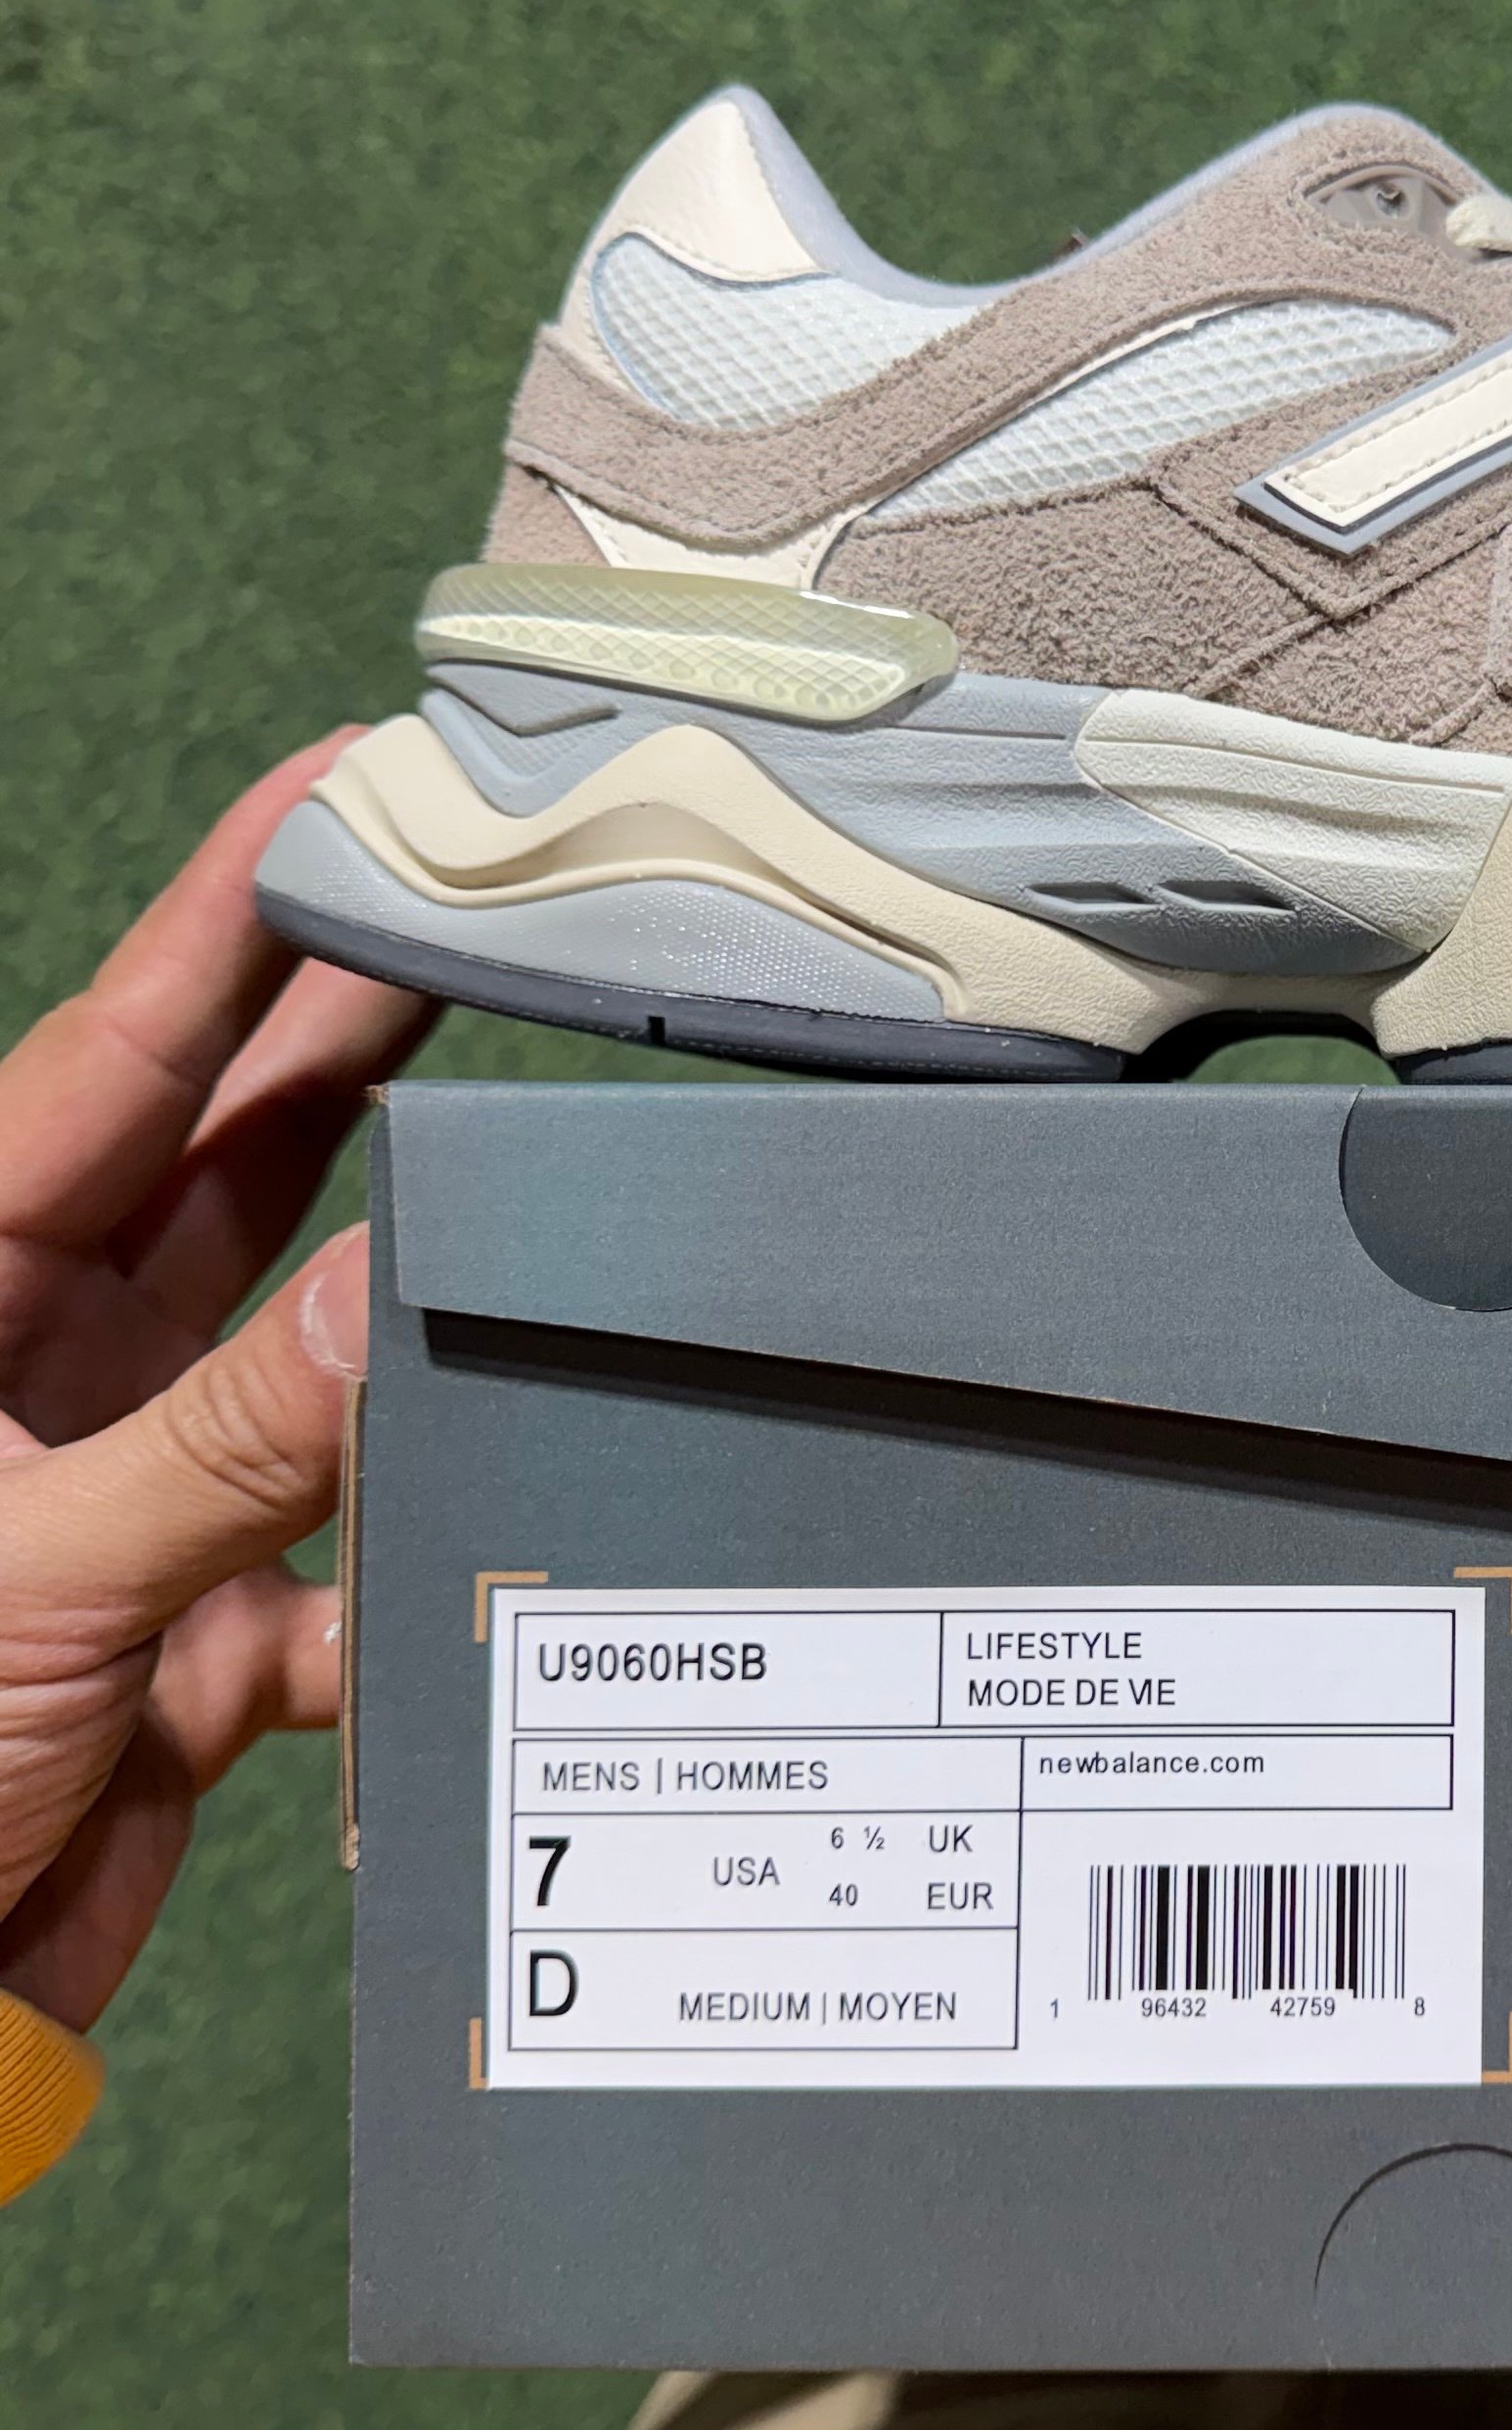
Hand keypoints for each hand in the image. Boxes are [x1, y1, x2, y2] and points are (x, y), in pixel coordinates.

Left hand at [0, 743, 436, 2031]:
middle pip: (223, 1167)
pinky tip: (441, 1611)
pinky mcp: (185, 1639)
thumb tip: (411, 1279)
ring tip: (542, 1205)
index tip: (336, 789)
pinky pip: (333, 1574)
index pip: (107, 1064)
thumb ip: (226, 1435)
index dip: (226, 920)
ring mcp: (117, 1500)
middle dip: (352, 1051)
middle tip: (484, 923)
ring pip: (302, 1356)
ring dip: (410, 1317)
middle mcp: (32, 1373)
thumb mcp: (23, 1579)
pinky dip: (392, 1595)